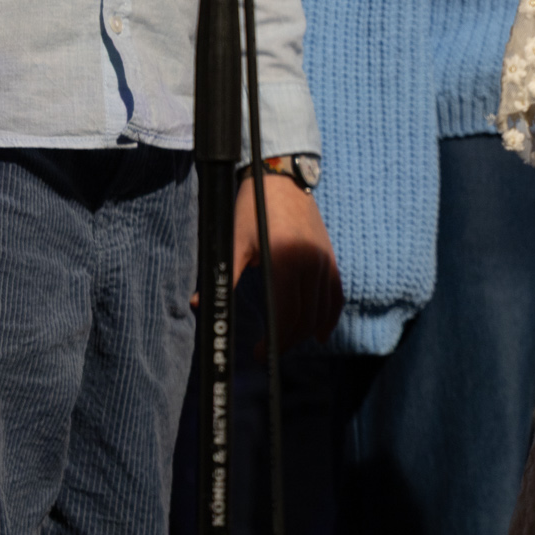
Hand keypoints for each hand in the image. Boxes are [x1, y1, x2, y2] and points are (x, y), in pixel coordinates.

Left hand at [228, 172, 343, 350]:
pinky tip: (320, 333)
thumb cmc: (252, 209)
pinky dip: (328, 318)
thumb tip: (200, 304)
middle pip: (305, 318)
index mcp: (286, 261)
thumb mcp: (234, 242)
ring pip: (321, 312)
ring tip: (285, 344)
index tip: (259, 354)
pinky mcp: (330, 259)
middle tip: (267, 353)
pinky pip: (335, 296)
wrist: (281, 180)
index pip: (286, 314)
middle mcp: (311, 264)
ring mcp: (324, 262)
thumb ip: (224, 275)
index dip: (274, 341)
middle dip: (287, 342)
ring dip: (305, 333)